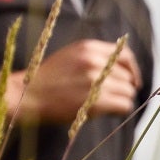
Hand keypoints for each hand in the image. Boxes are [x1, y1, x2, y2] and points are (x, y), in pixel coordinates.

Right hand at [5, 39, 139, 125]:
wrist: (27, 95)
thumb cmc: (49, 79)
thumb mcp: (71, 57)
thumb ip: (96, 58)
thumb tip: (125, 70)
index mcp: (88, 48)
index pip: (125, 55)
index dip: (132, 70)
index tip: (133, 81)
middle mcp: (94, 62)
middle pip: (128, 77)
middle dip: (122, 88)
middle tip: (107, 97)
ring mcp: (95, 81)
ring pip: (128, 92)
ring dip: (120, 100)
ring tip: (101, 104)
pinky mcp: (96, 101)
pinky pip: (125, 106)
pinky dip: (119, 110)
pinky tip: (104, 111)